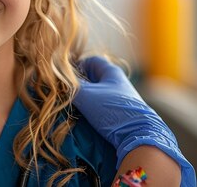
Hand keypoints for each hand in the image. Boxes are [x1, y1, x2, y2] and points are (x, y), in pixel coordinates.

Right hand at [73, 56, 195, 186]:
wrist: (138, 135)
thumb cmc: (111, 110)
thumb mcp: (86, 95)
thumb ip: (70, 85)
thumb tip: (59, 80)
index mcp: (111, 71)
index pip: (91, 60)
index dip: (77, 66)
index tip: (66, 77)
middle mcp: (118, 82)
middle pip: (94, 77)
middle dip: (80, 84)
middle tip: (68, 92)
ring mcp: (121, 98)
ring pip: (98, 93)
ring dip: (86, 98)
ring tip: (75, 106)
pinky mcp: (122, 113)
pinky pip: (103, 105)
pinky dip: (94, 109)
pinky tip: (87, 117)